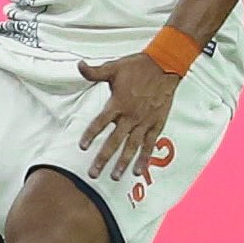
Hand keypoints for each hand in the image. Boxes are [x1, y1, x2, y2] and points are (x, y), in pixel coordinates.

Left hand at [76, 52, 181, 185]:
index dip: (90, 135)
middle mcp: (130, 115)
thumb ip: (95, 72)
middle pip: (113, 141)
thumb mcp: (114, 67)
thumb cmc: (138, 66)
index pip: (100, 122)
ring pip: (131, 146)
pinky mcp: (156, 124)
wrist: (164, 65)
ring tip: (114, 177)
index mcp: (118, 103)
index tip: (82, 147)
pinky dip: (144, 157)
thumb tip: (79, 65)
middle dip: (102, 158)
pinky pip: (149, 144)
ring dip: (122, 162)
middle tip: (93, 173)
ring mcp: (144, 122)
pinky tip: (139, 170)